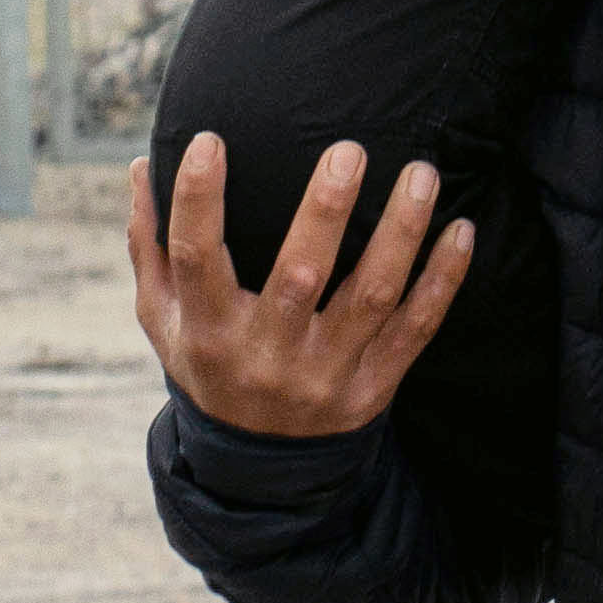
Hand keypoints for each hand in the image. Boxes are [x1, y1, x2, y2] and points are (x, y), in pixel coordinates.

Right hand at [128, 133, 475, 443]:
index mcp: (208, 330)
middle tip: (348, 150)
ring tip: (421, 174)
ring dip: (401, 233)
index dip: (199, 200)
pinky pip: (418, 327)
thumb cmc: (208, 361)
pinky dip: (444, 279)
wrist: (259, 463)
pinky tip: (461, 230)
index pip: (197, 258)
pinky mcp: (374, 385)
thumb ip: (151, 246)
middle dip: (324, 212)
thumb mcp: (162, 318)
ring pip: (371, 296)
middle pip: (299, 276)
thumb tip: (142, 165)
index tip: (208, 140)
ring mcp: (325, 372)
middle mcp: (267, 354)